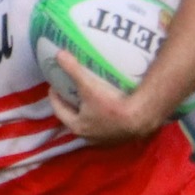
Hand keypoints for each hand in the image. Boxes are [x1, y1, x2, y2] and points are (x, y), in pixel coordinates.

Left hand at [47, 52, 163, 144]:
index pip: (59, 111)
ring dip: (88, 116)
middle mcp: (88, 137)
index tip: (54, 87)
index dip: (55, 98)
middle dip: (72, 107)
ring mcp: (104, 140)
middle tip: (71, 93)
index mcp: (76, 126)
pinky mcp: (119, 140)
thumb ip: (73, 69)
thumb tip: (58, 54)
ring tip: (90, 101)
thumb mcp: (89, 85)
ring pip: (91, 126)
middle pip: (74, 120)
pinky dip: (104, 120)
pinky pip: (107, 129)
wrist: (140, 118)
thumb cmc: (111, 104)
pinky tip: (110, 111)